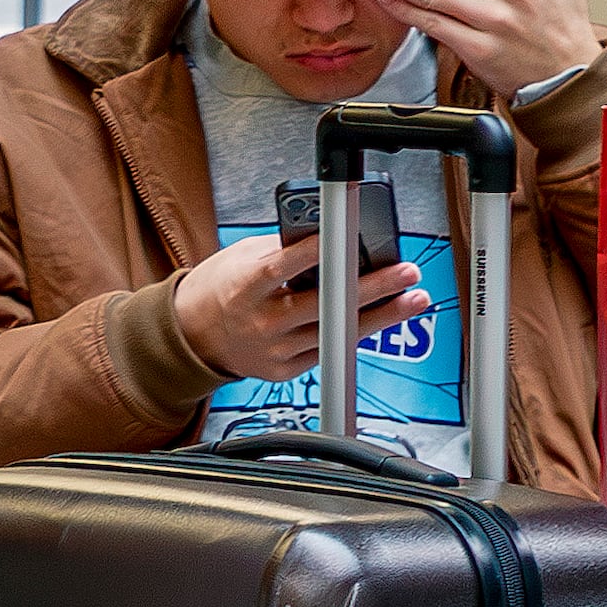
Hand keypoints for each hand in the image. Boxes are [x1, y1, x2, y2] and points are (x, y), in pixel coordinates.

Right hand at [172, 236, 428, 383]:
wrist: (194, 336)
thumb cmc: (223, 289)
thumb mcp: (243, 257)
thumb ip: (284, 248)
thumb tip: (331, 237)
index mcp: (243, 288)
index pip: (280, 268)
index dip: (312, 254)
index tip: (343, 238)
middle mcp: (260, 321)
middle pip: (322, 305)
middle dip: (369, 288)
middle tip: (404, 273)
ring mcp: (274, 350)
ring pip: (335, 333)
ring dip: (380, 315)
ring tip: (412, 297)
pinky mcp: (285, 369)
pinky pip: (329, 351)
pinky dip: (355, 333)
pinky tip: (381, 318)